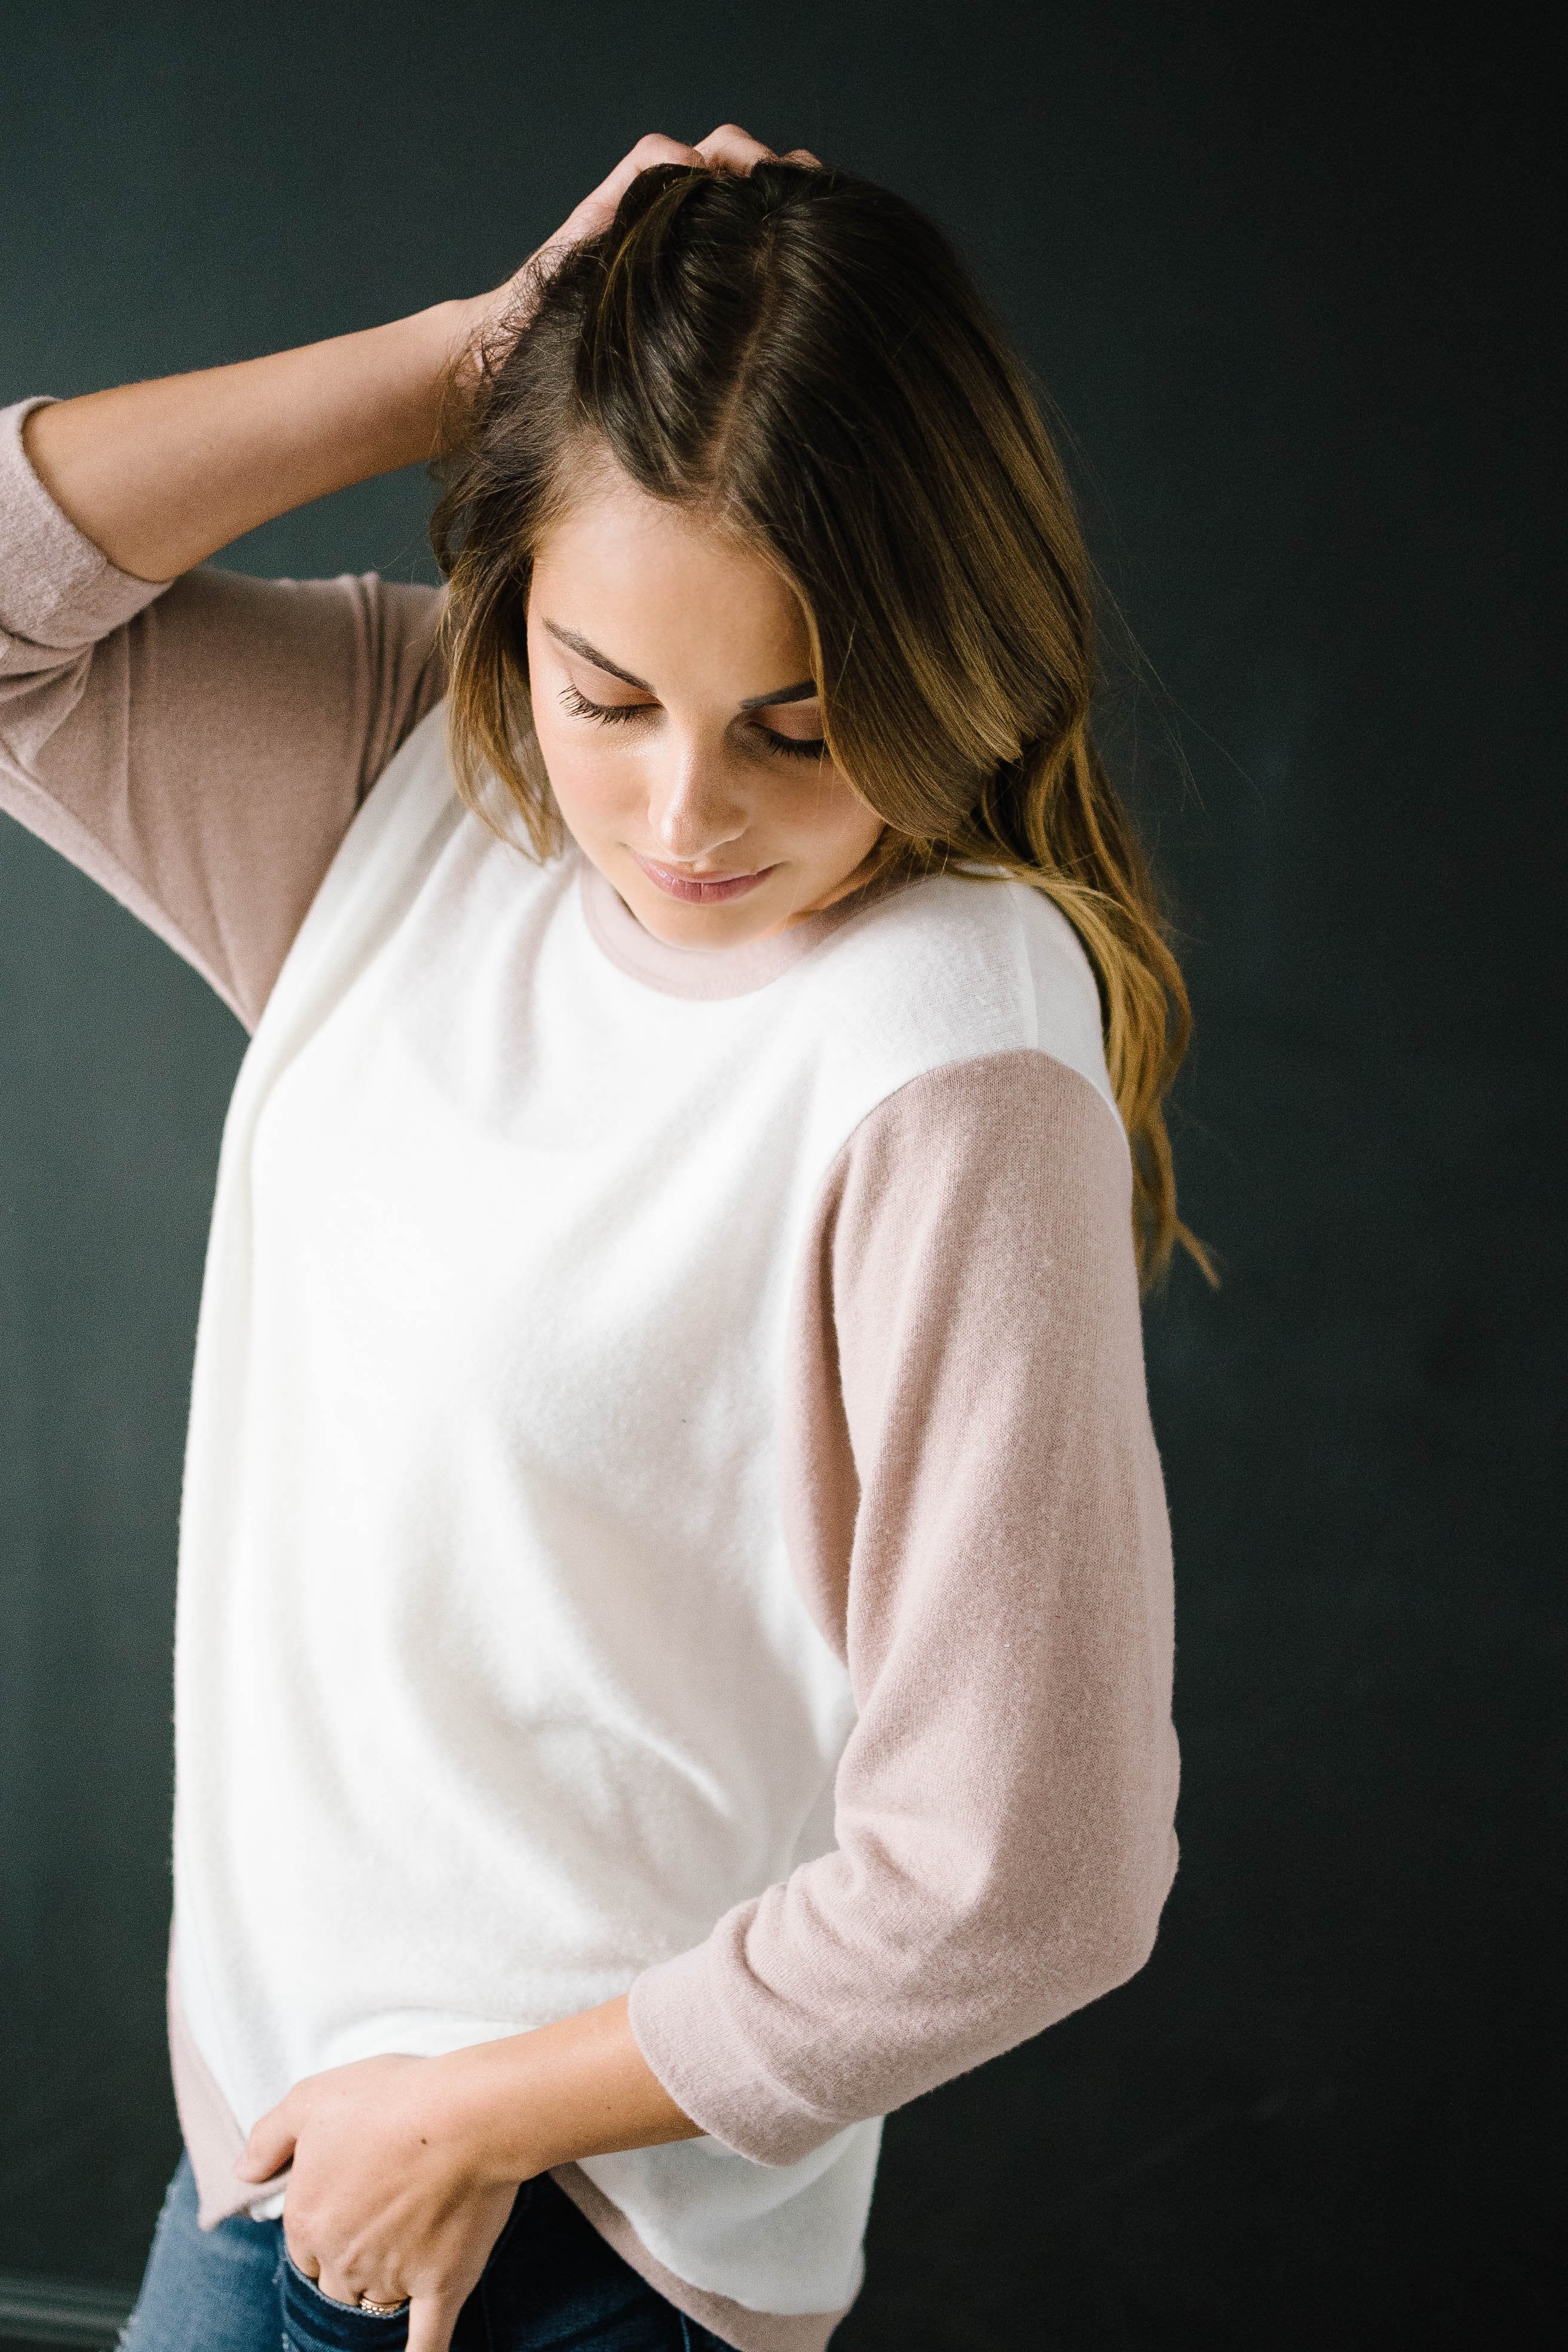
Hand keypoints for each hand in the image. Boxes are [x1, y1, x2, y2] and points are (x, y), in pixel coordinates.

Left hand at [237, 2051, 517, 2351]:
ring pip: (375, 2303)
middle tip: (382, 2220)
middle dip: (352, 2261)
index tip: (350, 2200)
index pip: (303, 2247)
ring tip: (410, 2249)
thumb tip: (241, 2171)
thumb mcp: (313, 2097)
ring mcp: (391, 2278)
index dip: (325, 2226)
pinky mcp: (440, 2287)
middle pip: (336, 2282)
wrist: (465, 2114)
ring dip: (384, 2286)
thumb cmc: (392, 2098)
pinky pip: (426, 2342)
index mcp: (307, 2220)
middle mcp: (342, 2259)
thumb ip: (269, 2136)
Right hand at [450, 122, 821, 383]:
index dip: (814, 211)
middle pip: (758, 173)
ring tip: (761, 178)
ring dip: (741, 156)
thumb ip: (747, 355)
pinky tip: (699, 175)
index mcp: (725, 273)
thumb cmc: (618, 395)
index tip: (845, 221)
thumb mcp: (699, 381)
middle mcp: (695, 236)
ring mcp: (655, 214)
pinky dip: (679, 158)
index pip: (781, 219)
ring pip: (714, 152)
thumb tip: (821, 365)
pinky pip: (654, 157)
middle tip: (808, 191)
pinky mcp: (613, 204)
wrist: (526, 366)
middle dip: (786, 176)